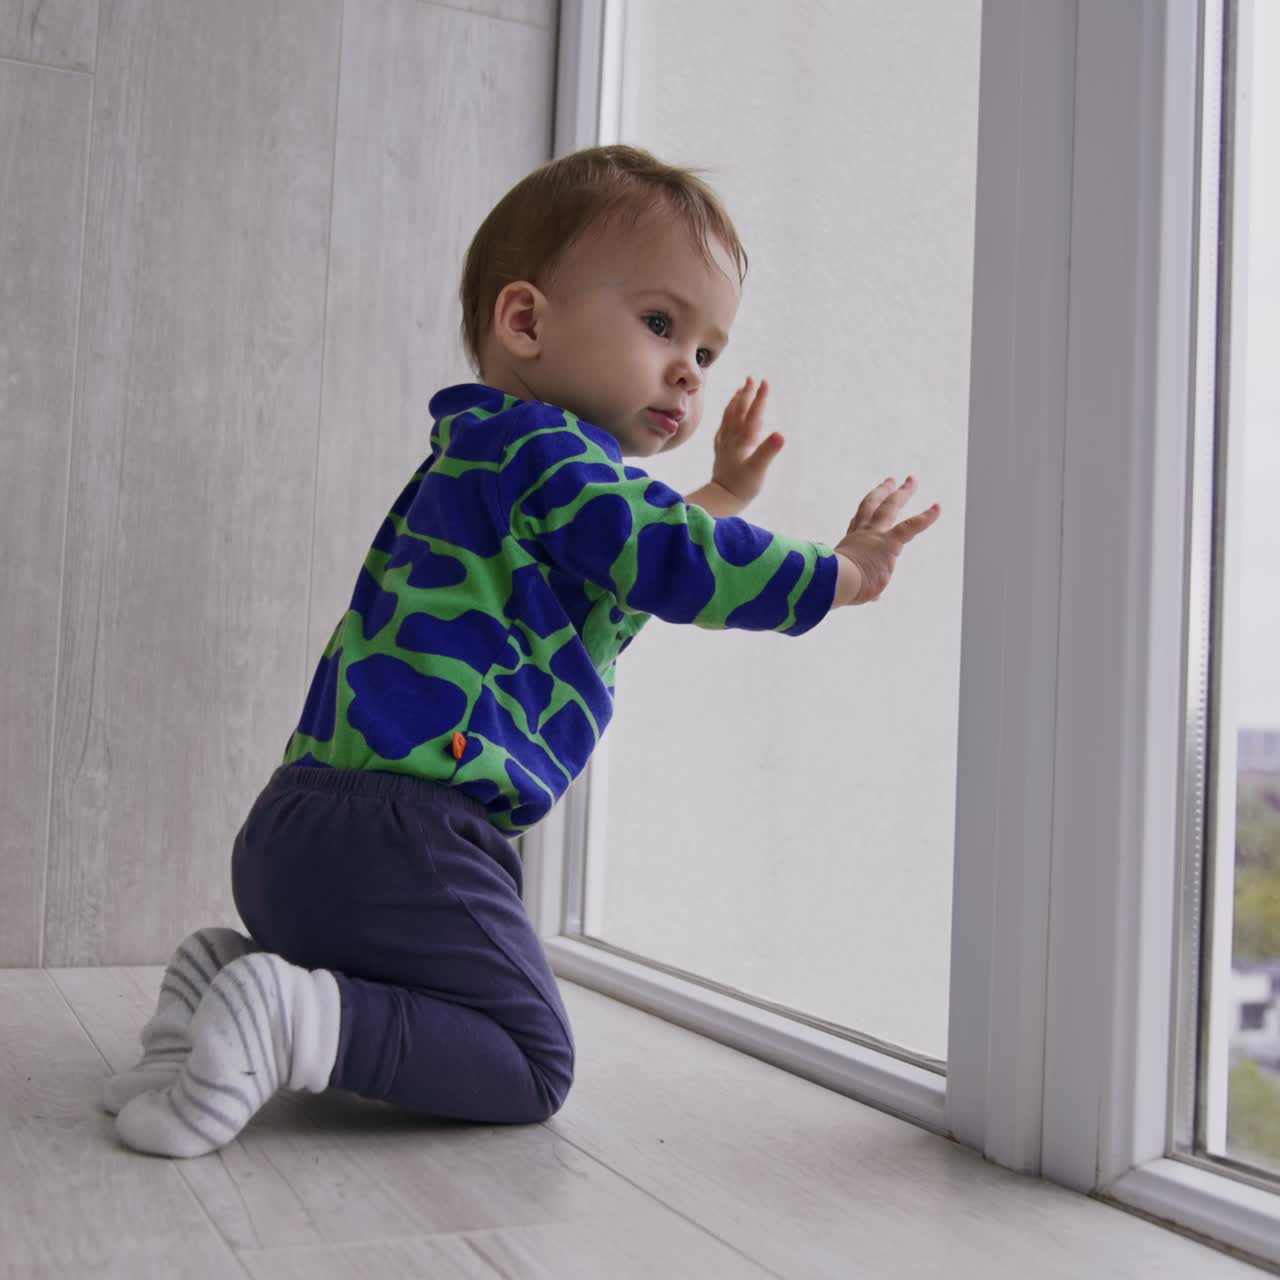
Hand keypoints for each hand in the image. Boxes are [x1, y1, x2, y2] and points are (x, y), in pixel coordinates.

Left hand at [710, 377, 784, 508]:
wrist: (722, 499)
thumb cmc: (743, 485)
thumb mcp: (759, 469)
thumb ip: (769, 450)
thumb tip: (781, 434)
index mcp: (744, 439)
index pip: (754, 413)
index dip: (760, 397)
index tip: (765, 381)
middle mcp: (733, 437)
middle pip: (740, 410)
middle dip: (747, 394)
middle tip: (752, 378)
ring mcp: (725, 443)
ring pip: (729, 416)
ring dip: (735, 401)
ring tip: (740, 389)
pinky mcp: (721, 450)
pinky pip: (723, 427)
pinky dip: (727, 416)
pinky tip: (729, 414)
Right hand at [834, 476, 940, 605]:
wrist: (835, 584)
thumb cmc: (837, 589)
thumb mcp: (851, 588)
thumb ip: (866, 590)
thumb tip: (874, 597)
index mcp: (850, 546)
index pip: (857, 525)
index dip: (864, 514)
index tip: (870, 503)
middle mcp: (861, 535)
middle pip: (871, 507)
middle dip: (882, 492)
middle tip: (891, 480)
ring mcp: (874, 536)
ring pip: (889, 507)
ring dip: (902, 493)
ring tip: (912, 480)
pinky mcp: (889, 542)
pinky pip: (911, 526)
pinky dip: (925, 517)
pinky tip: (937, 507)